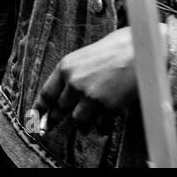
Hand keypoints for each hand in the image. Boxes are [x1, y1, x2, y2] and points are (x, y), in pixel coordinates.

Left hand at [34, 25, 159, 132]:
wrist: (141, 51)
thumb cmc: (117, 48)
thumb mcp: (85, 55)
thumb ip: (74, 73)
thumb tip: (68, 91)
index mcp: (66, 67)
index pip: (47, 93)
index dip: (40, 108)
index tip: (36, 117)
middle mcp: (74, 82)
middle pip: (61, 108)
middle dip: (56, 119)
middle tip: (50, 128)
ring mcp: (90, 96)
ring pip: (78, 120)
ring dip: (82, 126)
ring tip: (84, 128)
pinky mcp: (108, 107)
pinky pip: (100, 125)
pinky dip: (101, 128)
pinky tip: (103, 127)